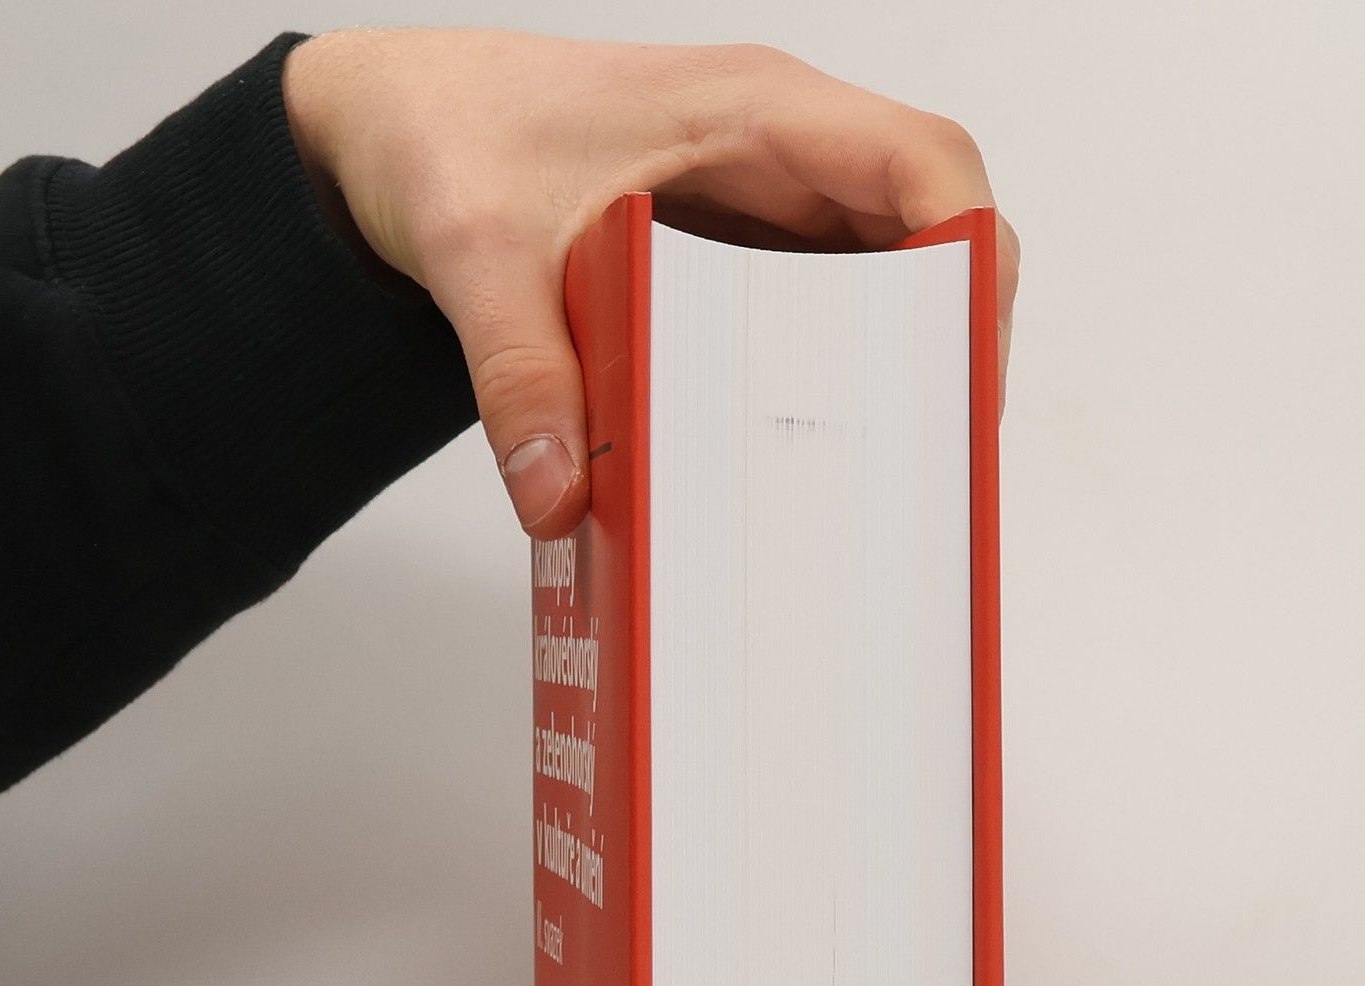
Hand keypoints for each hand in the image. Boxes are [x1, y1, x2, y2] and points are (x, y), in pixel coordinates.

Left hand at [284, 29, 1016, 536]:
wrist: (395, 128)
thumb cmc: (447, 138)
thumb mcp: (475, 252)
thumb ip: (518, 371)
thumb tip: (562, 494)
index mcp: (752, 112)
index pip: (922, 160)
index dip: (969, 258)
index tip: (964, 361)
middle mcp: (781, 153)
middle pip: (930, 234)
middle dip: (951, 344)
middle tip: (932, 461)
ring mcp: (768, 207)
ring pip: (888, 283)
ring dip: (901, 372)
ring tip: (890, 479)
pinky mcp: (740, 260)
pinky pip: (826, 316)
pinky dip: (838, 383)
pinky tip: (814, 457)